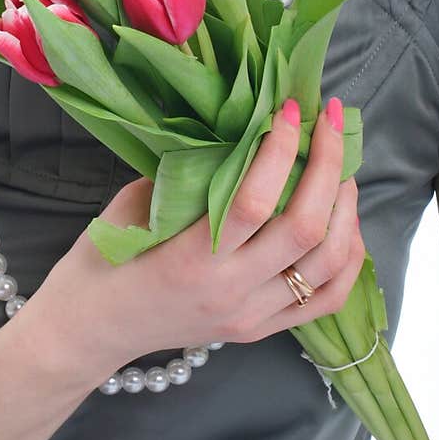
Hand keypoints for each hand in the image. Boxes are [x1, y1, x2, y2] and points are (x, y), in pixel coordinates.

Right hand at [29, 99, 364, 382]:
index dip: (281, 149)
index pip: (254, 202)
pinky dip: (348, 258)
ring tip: (341, 167)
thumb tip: (238, 136)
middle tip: (330, 120)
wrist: (90, 331)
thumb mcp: (134, 207)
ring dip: (345, 208)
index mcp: (190, 260)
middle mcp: (230, 293)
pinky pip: (327, 298)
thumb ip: (188, 177)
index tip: (289, 109)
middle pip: (305, 229)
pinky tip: (345, 222)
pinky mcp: (262, 330)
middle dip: (329, 165)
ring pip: (328, 264)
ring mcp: (252, 317)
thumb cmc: (102, 261)